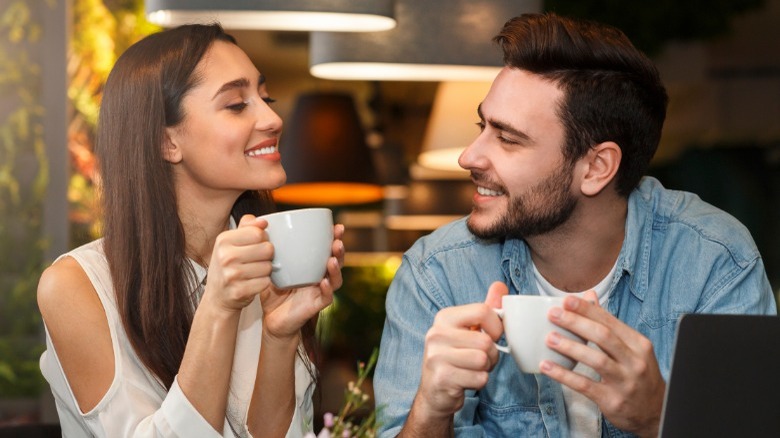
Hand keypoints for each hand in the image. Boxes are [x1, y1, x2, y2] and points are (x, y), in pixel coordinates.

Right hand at [202, 214, 274, 312]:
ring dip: (265, 270)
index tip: (256, 245)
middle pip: (267, 249)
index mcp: (223, 240)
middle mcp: (225, 256)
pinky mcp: (239, 291)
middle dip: (266, 255)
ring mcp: (231, 275)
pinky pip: (266, 282)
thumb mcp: (231, 243)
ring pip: (268, 266)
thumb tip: (263, 222)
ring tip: (253, 272)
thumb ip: (247, 227)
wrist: (217, 297)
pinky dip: (263, 283)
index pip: (258, 233)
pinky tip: (253, 283)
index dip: (263, 239)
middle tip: (256, 261)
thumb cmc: (227, 267)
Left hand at [260, 223, 345, 339]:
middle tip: (337, 239)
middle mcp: (319, 276)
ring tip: (332, 259)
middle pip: (336, 260)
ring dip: (336, 268)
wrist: (270, 318)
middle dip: (339, 249)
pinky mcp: (316, 305)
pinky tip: (324, 281)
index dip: (334, 237)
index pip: (326, 248)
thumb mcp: (265, 264)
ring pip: (335, 278)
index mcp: (311, 264)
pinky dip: (327, 289)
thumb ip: (259, 243)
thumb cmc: (271, 290)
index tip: (335, 225)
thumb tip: (250, 217)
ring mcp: (319, 290)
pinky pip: (326, 297)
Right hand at [413, 282, 507, 419]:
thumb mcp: (468, 330)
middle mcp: (436, 334)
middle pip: (485, 340)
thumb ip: (485, 309)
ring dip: (485, 369)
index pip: (483, 311)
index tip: (491, 336)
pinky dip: (479, 382)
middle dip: (491, 354)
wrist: (435, 391)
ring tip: (472, 369)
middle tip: (479, 359)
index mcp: (444, 317)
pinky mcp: (442, 378)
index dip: (496, 327)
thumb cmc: (456, 357)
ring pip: (483, 359)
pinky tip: (466, 381)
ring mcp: (436, 356)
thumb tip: (500, 285)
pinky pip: (479, 378)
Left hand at [541, 290, 664, 436]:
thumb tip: (589, 296)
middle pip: (603, 337)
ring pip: (596, 360)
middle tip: (554, 315)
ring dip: (570, 347)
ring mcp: (625, 382)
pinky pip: (584, 385)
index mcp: (639, 344)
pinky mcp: (612, 400)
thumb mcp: (632, 347)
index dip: (587, 310)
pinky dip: (564, 375)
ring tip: (549, 338)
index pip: (610, 321)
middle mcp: (635, 362)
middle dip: (576, 323)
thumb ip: (609, 323)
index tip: (567, 300)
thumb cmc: (638, 374)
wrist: (655, 411)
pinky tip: (548, 366)